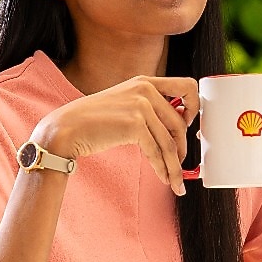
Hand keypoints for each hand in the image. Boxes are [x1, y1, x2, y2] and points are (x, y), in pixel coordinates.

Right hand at [31, 76, 199, 194]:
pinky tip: (164, 178)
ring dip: (175, 166)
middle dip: (183, 147)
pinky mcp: (135, 125)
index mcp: (145, 81)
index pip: (187, 86)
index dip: (194, 107)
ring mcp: (141, 106)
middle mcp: (145, 89)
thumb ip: (148, 108)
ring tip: (176, 181)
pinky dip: (163, 169)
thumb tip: (177, 125)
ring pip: (170, 142)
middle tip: (180, 163)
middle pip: (180, 122)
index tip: (189, 125)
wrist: (67, 128)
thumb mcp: (124, 103)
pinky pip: (157, 152)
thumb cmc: (93, 120)